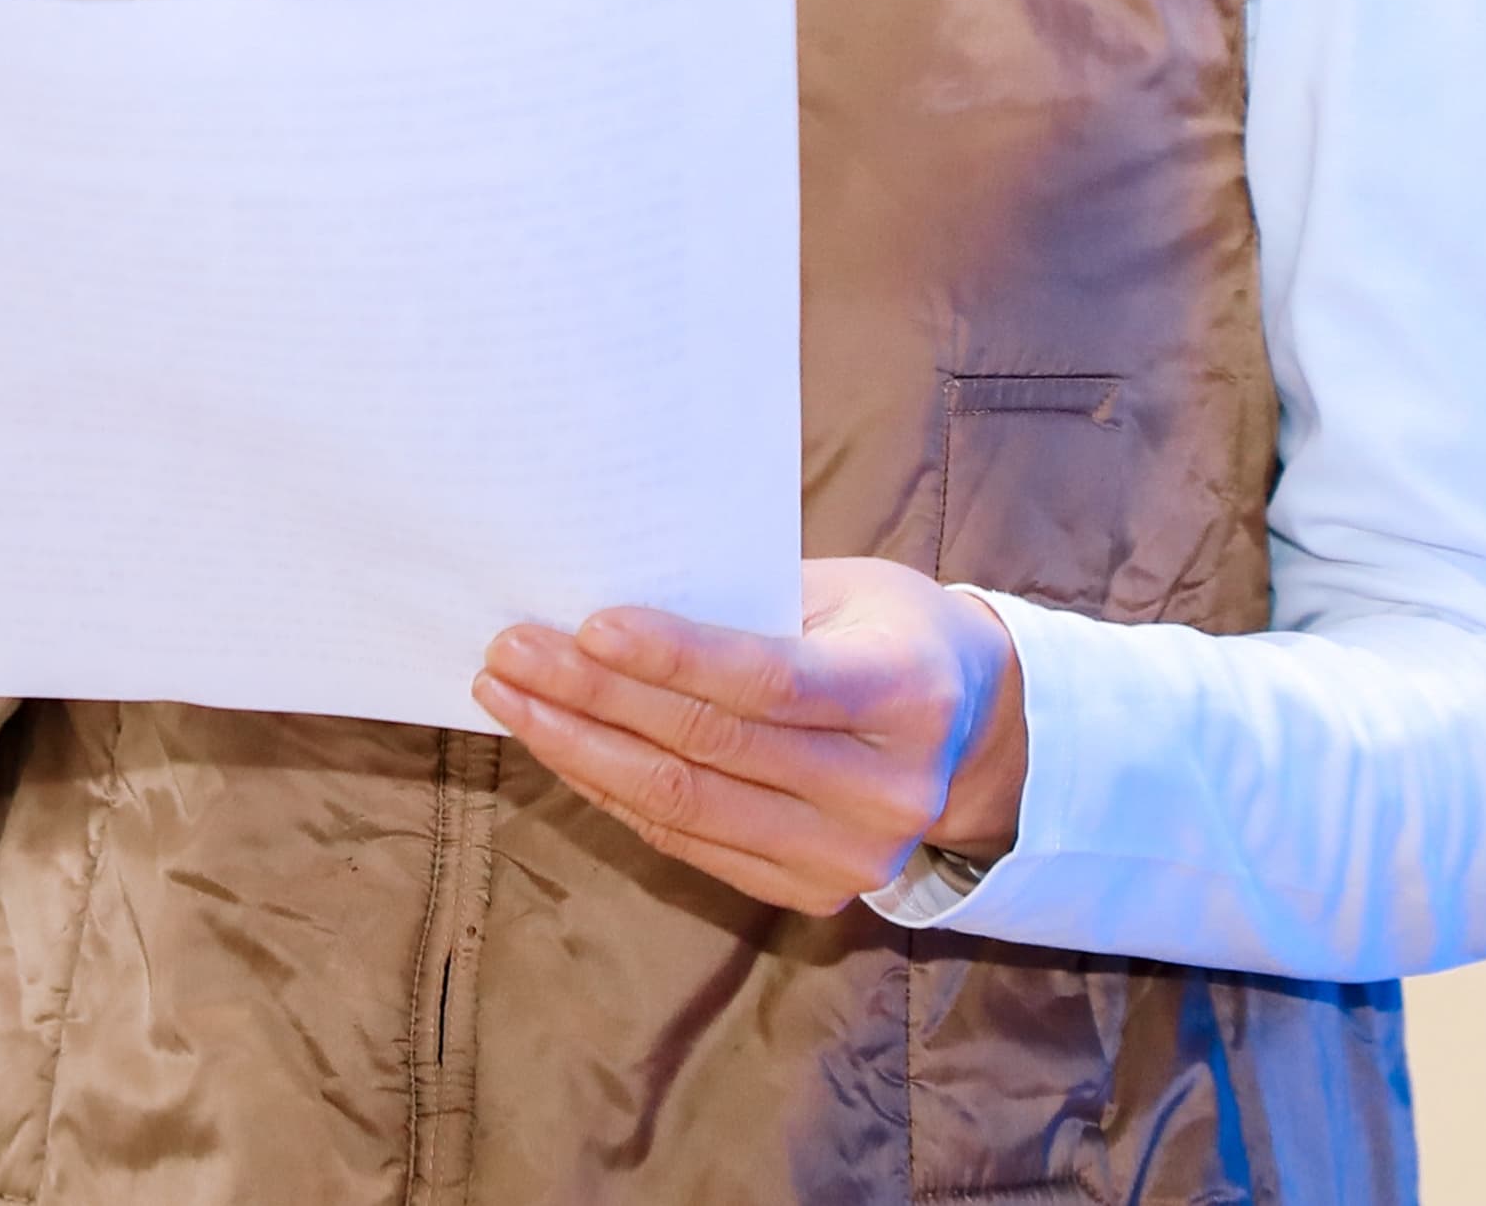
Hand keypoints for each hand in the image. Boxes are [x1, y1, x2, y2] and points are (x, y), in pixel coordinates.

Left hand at [472, 558, 1027, 914]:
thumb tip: (610, 605)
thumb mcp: (847, 591)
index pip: (770, 682)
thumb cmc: (891, 633)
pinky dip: (614, 793)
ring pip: (686, 805)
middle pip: (712, 747)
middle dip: (596, 698)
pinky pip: (688, 842)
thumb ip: (749, 603)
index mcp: (906, 695)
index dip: (674, 657)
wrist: (975, 734)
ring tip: (510, 698)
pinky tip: (562, 748)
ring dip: (581, 751)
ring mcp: (851, 856)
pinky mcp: (813, 894)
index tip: (586, 625)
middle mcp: (885, 790)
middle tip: (511, 651)